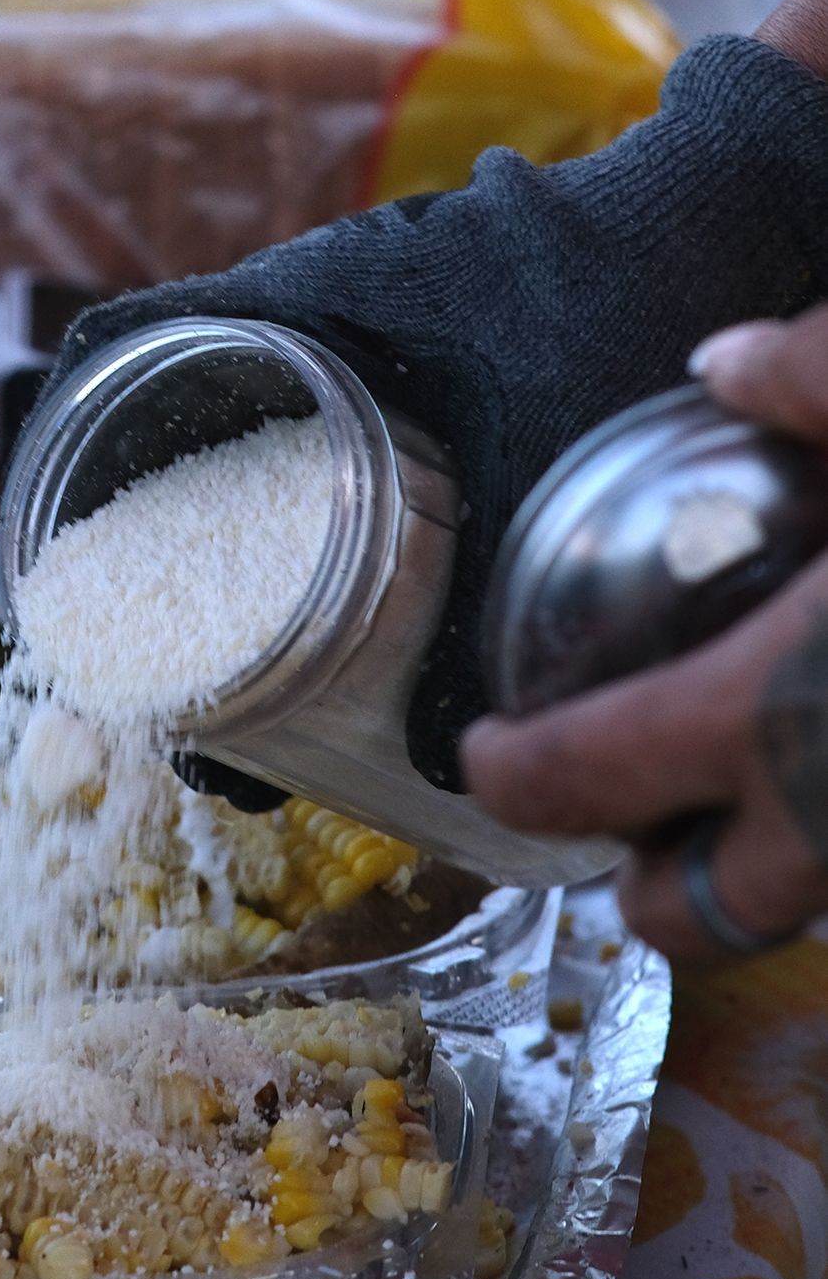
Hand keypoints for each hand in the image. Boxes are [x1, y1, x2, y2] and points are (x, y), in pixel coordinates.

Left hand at [461, 302, 827, 963]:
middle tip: (615, 825)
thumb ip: (820, 379)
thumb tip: (726, 361)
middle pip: (695, 917)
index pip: (603, 767)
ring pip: (801, 915)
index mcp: (786, 697)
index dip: (520, 773)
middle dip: (640, 886)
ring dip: (746, 882)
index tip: (485, 754)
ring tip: (731, 805)